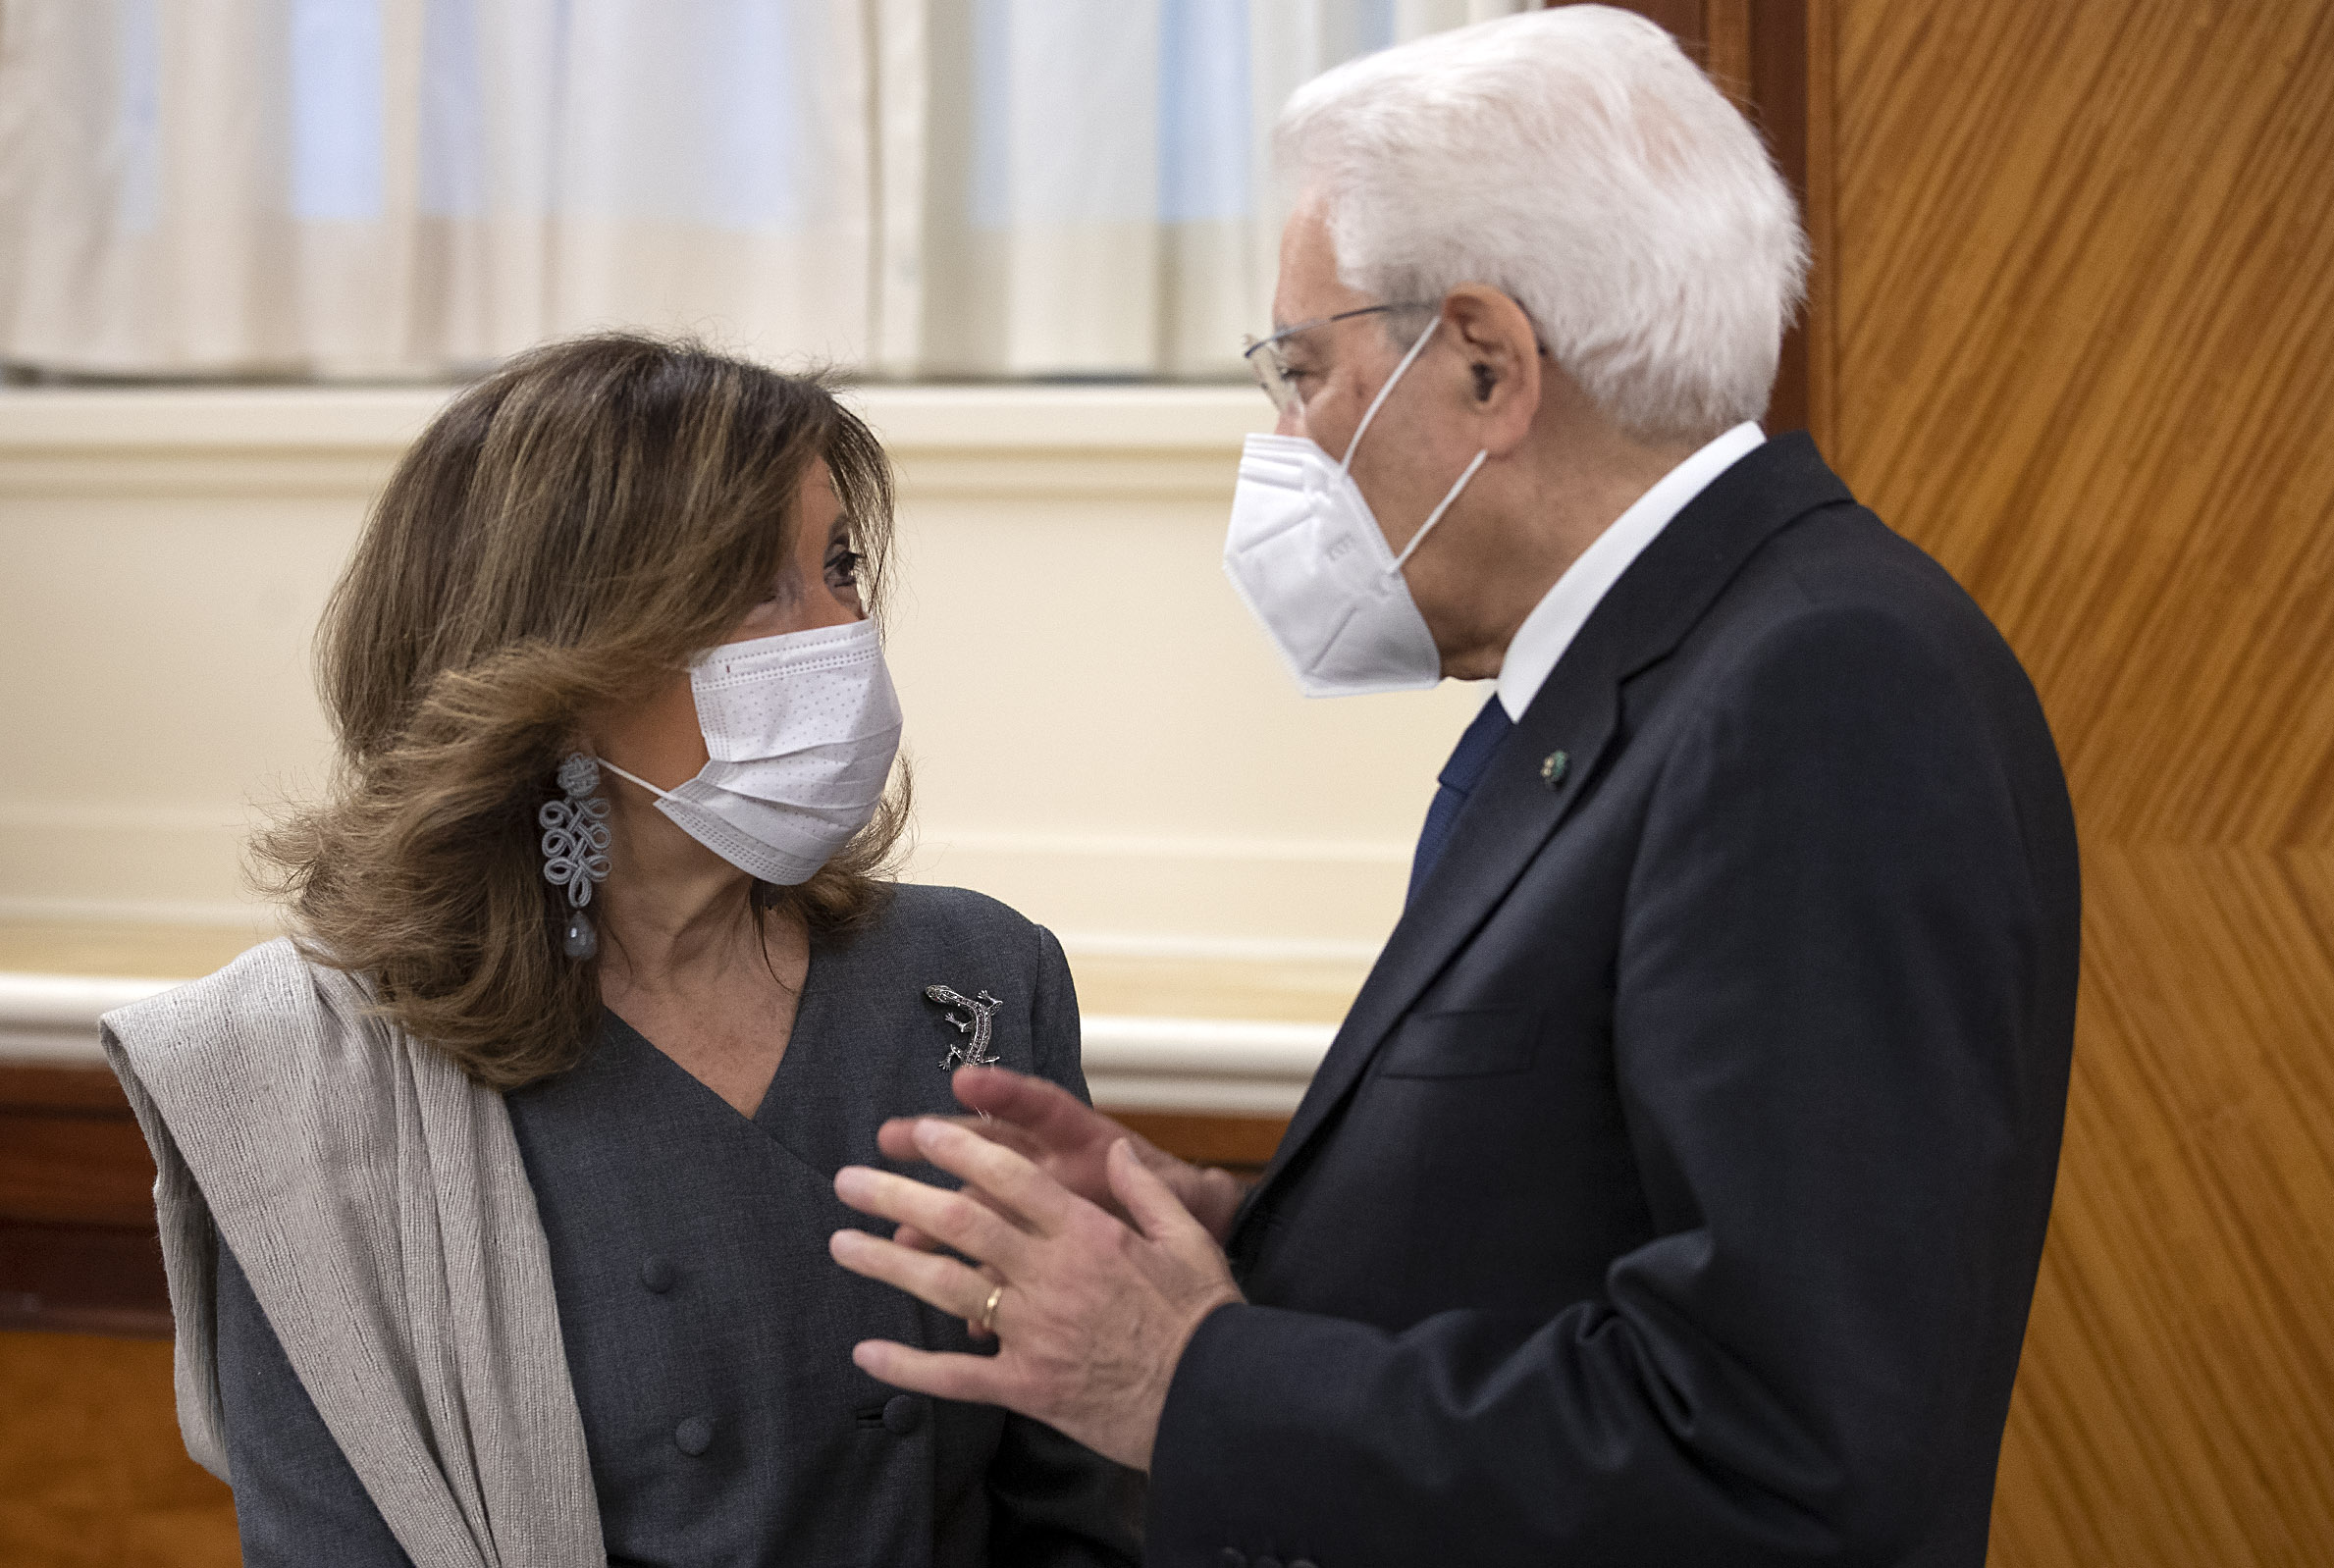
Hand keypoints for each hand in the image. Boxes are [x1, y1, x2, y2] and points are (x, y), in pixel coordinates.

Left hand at [830, 1118, 1242, 1470]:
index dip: (960, 1152)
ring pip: (947, 1287)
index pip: (1011, 1179)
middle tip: (850, 1182)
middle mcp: (1052, 1275)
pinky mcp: (1027, 1385)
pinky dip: (909, 1365)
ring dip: (887, 1264)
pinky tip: (867, 1353)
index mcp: (1089, 1233)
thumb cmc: (1204, 1319)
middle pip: (962, 1223)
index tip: (922, 1135)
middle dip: (899, 1197)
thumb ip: (1146, 1191)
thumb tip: (1118, 1152)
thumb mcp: (1189, 1239)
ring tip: (842, 1244)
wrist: (1210, 1400)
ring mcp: (1034, 1332)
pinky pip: (957, 1375)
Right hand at [878, 1066, 1246, 1249]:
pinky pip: (988, 1260)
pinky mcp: (1028, 1252)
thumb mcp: (1185, 1206)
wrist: (1186, 1265)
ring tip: (896, 1230)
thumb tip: (1175, 1174)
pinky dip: (965, 1275)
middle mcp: (1051, 1170)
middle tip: (890, 1137)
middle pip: (989, 1149)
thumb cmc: (1184, 1215)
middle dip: (939, 1142)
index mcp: (1088, 1146)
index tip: (965, 1082)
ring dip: (936, 1216)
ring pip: (976, 1206)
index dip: (1007, 1094)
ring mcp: (1033, 1211)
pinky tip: (937, 1288)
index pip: (1045, 1109)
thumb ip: (1169, 1192)